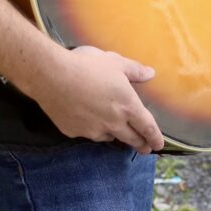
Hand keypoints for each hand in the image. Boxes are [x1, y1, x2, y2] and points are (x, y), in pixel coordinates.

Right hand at [30, 45, 164, 153]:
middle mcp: (114, 123)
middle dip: (141, 144)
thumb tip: (151, 74)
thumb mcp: (114, 62)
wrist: (52, 76)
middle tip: (144, 148)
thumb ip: (134, 70)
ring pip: (110, 136)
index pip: (147, 127)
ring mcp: (94, 130)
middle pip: (132, 139)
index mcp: (128, 106)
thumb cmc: (87, 65)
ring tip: (114, 129)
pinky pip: (88, 133)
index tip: (158, 145)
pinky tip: (87, 119)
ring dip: (115, 134)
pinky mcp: (75, 132)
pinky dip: (92, 129)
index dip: (155, 137)